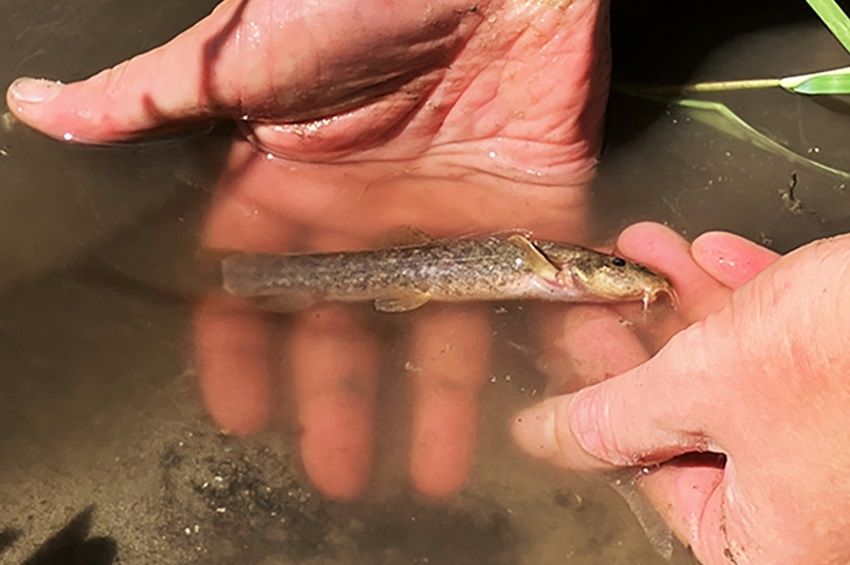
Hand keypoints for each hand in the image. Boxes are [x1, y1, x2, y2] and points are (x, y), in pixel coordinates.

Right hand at [5, 0, 610, 498]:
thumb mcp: (248, 49)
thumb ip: (157, 96)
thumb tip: (37, 109)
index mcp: (294, 182)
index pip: (254, 286)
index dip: (242, 350)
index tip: (241, 414)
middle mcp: (367, 214)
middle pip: (345, 325)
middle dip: (338, 400)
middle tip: (339, 474)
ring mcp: (448, 218)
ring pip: (434, 325)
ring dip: (434, 402)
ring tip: (434, 475)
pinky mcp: (527, 213)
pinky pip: (527, 293)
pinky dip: (530, 346)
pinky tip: (523, 408)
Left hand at [514, 222, 849, 562]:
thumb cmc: (848, 354)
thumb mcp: (704, 386)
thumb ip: (615, 417)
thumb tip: (550, 438)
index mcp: (774, 540)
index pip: (654, 480)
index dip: (598, 412)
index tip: (568, 361)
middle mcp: (812, 501)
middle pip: (694, 422)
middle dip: (642, 345)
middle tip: (597, 302)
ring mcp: (837, 440)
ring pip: (740, 373)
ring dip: (689, 308)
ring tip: (641, 259)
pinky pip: (791, 347)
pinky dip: (750, 300)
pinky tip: (711, 258)